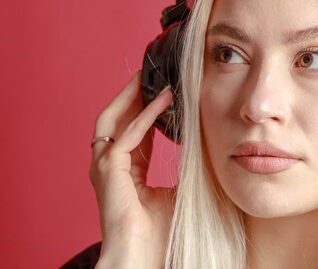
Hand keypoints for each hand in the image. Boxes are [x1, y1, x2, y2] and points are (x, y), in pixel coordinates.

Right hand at [89, 71, 174, 268]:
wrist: (144, 259)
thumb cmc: (161, 232)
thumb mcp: (179, 190)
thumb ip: (185, 168)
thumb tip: (207, 149)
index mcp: (126, 170)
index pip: (133, 129)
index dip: (146, 107)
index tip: (163, 89)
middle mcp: (111, 165)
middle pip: (117, 118)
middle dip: (131, 94)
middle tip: (149, 72)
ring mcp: (106, 168)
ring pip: (112, 120)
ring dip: (131, 96)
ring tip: (148, 76)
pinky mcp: (109, 172)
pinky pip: (126, 136)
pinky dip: (144, 116)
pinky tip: (163, 101)